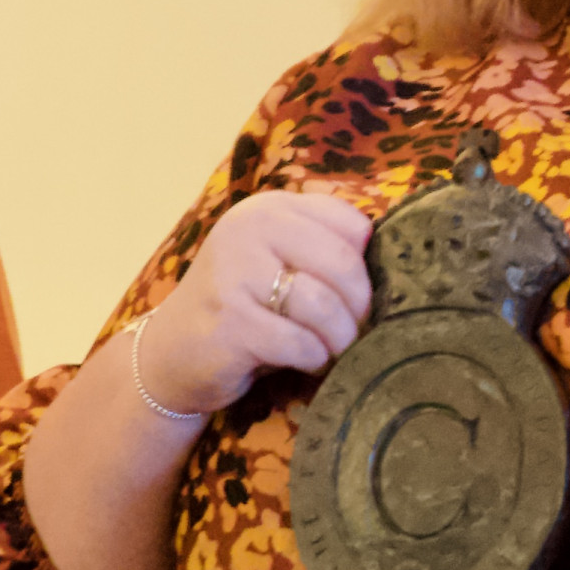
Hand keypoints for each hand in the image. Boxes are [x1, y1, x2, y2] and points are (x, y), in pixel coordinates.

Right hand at [140, 190, 374, 415]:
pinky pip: (301, 343)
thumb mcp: (279, 263)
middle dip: (359, 307)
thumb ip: (324, 249)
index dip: (365, 268)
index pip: (352, 226)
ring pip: (324, 306)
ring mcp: (233, 274)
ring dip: (339, 339)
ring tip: (330, 350)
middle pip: (343, 263)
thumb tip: (399, 266)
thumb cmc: (242, 310)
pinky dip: (313, 359)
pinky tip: (303, 362)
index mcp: (269, 208)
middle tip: (352, 331)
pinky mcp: (228, 321)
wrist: (170, 356)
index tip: (354, 297)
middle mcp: (247, 229)